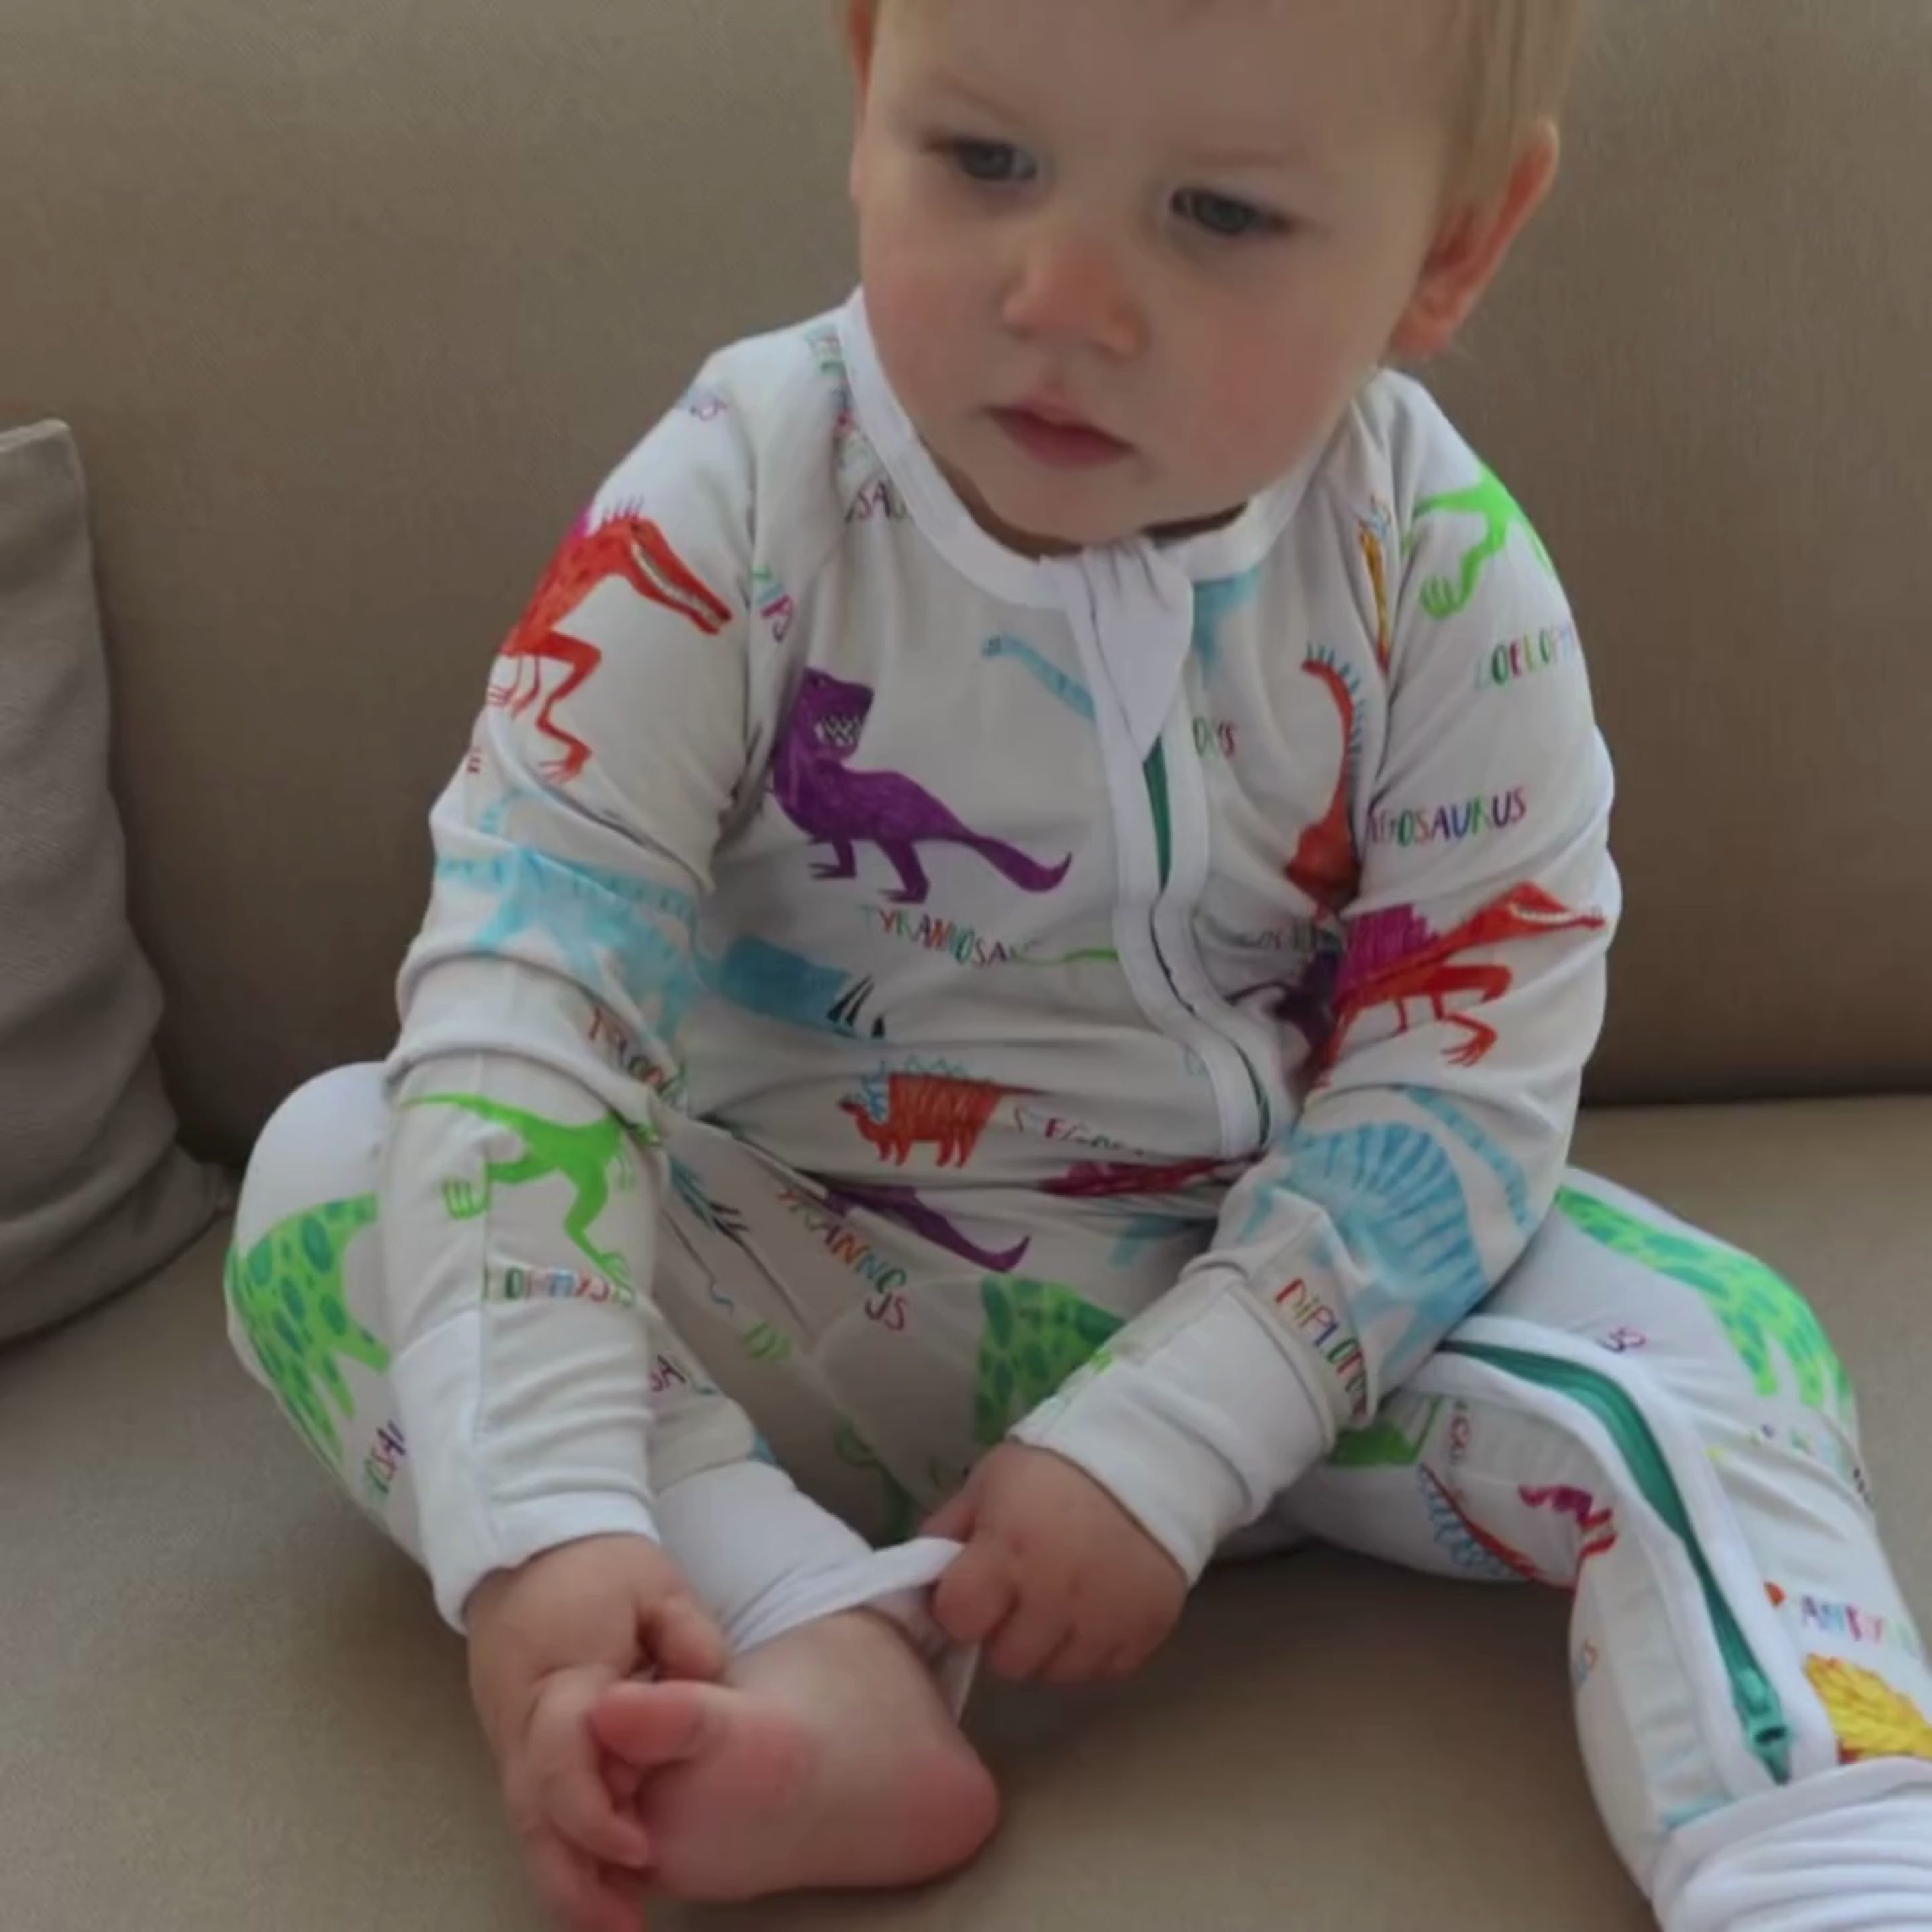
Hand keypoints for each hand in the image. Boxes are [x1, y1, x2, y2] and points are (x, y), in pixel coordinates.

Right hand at [466, 1535, 727, 1931]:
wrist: (529, 1541)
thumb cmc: (601, 1565)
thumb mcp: (657, 1585)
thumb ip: (687, 1638)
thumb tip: (705, 1687)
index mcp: (558, 1674)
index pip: (566, 1756)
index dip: (599, 1810)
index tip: (642, 1848)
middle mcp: (519, 1717)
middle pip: (534, 1811)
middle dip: (575, 1877)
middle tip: (624, 1927)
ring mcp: (507, 1734)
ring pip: (525, 1820)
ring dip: (566, 1875)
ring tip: (612, 1925)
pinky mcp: (510, 1743)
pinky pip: (529, 1806)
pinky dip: (560, 1847)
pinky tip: (594, 1883)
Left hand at [925, 1444, 1186, 1685]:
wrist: (1150, 1452)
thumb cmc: (1056, 1464)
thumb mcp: (990, 1481)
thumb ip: (949, 1529)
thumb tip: (923, 1576)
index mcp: (1006, 1554)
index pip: (957, 1619)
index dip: (960, 1606)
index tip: (974, 1587)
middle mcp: (1053, 1597)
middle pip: (1006, 1661)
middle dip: (1005, 1633)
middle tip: (1020, 1596)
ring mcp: (1103, 1621)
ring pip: (1055, 1674)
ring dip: (1049, 1647)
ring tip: (1060, 1602)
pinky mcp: (1145, 1632)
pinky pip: (1104, 1671)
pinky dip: (1095, 1648)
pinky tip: (1096, 1607)